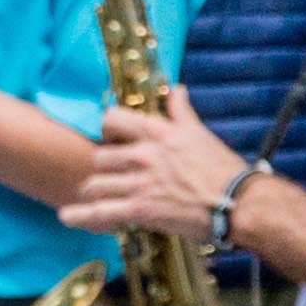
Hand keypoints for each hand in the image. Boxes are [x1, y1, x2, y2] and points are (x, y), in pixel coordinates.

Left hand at [60, 101, 249, 244]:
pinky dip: (81, 216)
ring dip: (94, 192)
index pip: (112, 119)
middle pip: (99, 157)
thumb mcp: (199, 133)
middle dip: (102, 168)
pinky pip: (100, 212)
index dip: (106, 129)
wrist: (239, 203)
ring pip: (95, 184)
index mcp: (156, 132)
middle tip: (108, 176)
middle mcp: (142, 154)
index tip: (109, 138)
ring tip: (95, 197)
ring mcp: (139, 183)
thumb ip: (181, 110)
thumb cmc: (223, 169)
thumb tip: (176, 89)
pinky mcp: (139, 210)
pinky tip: (66, 217)